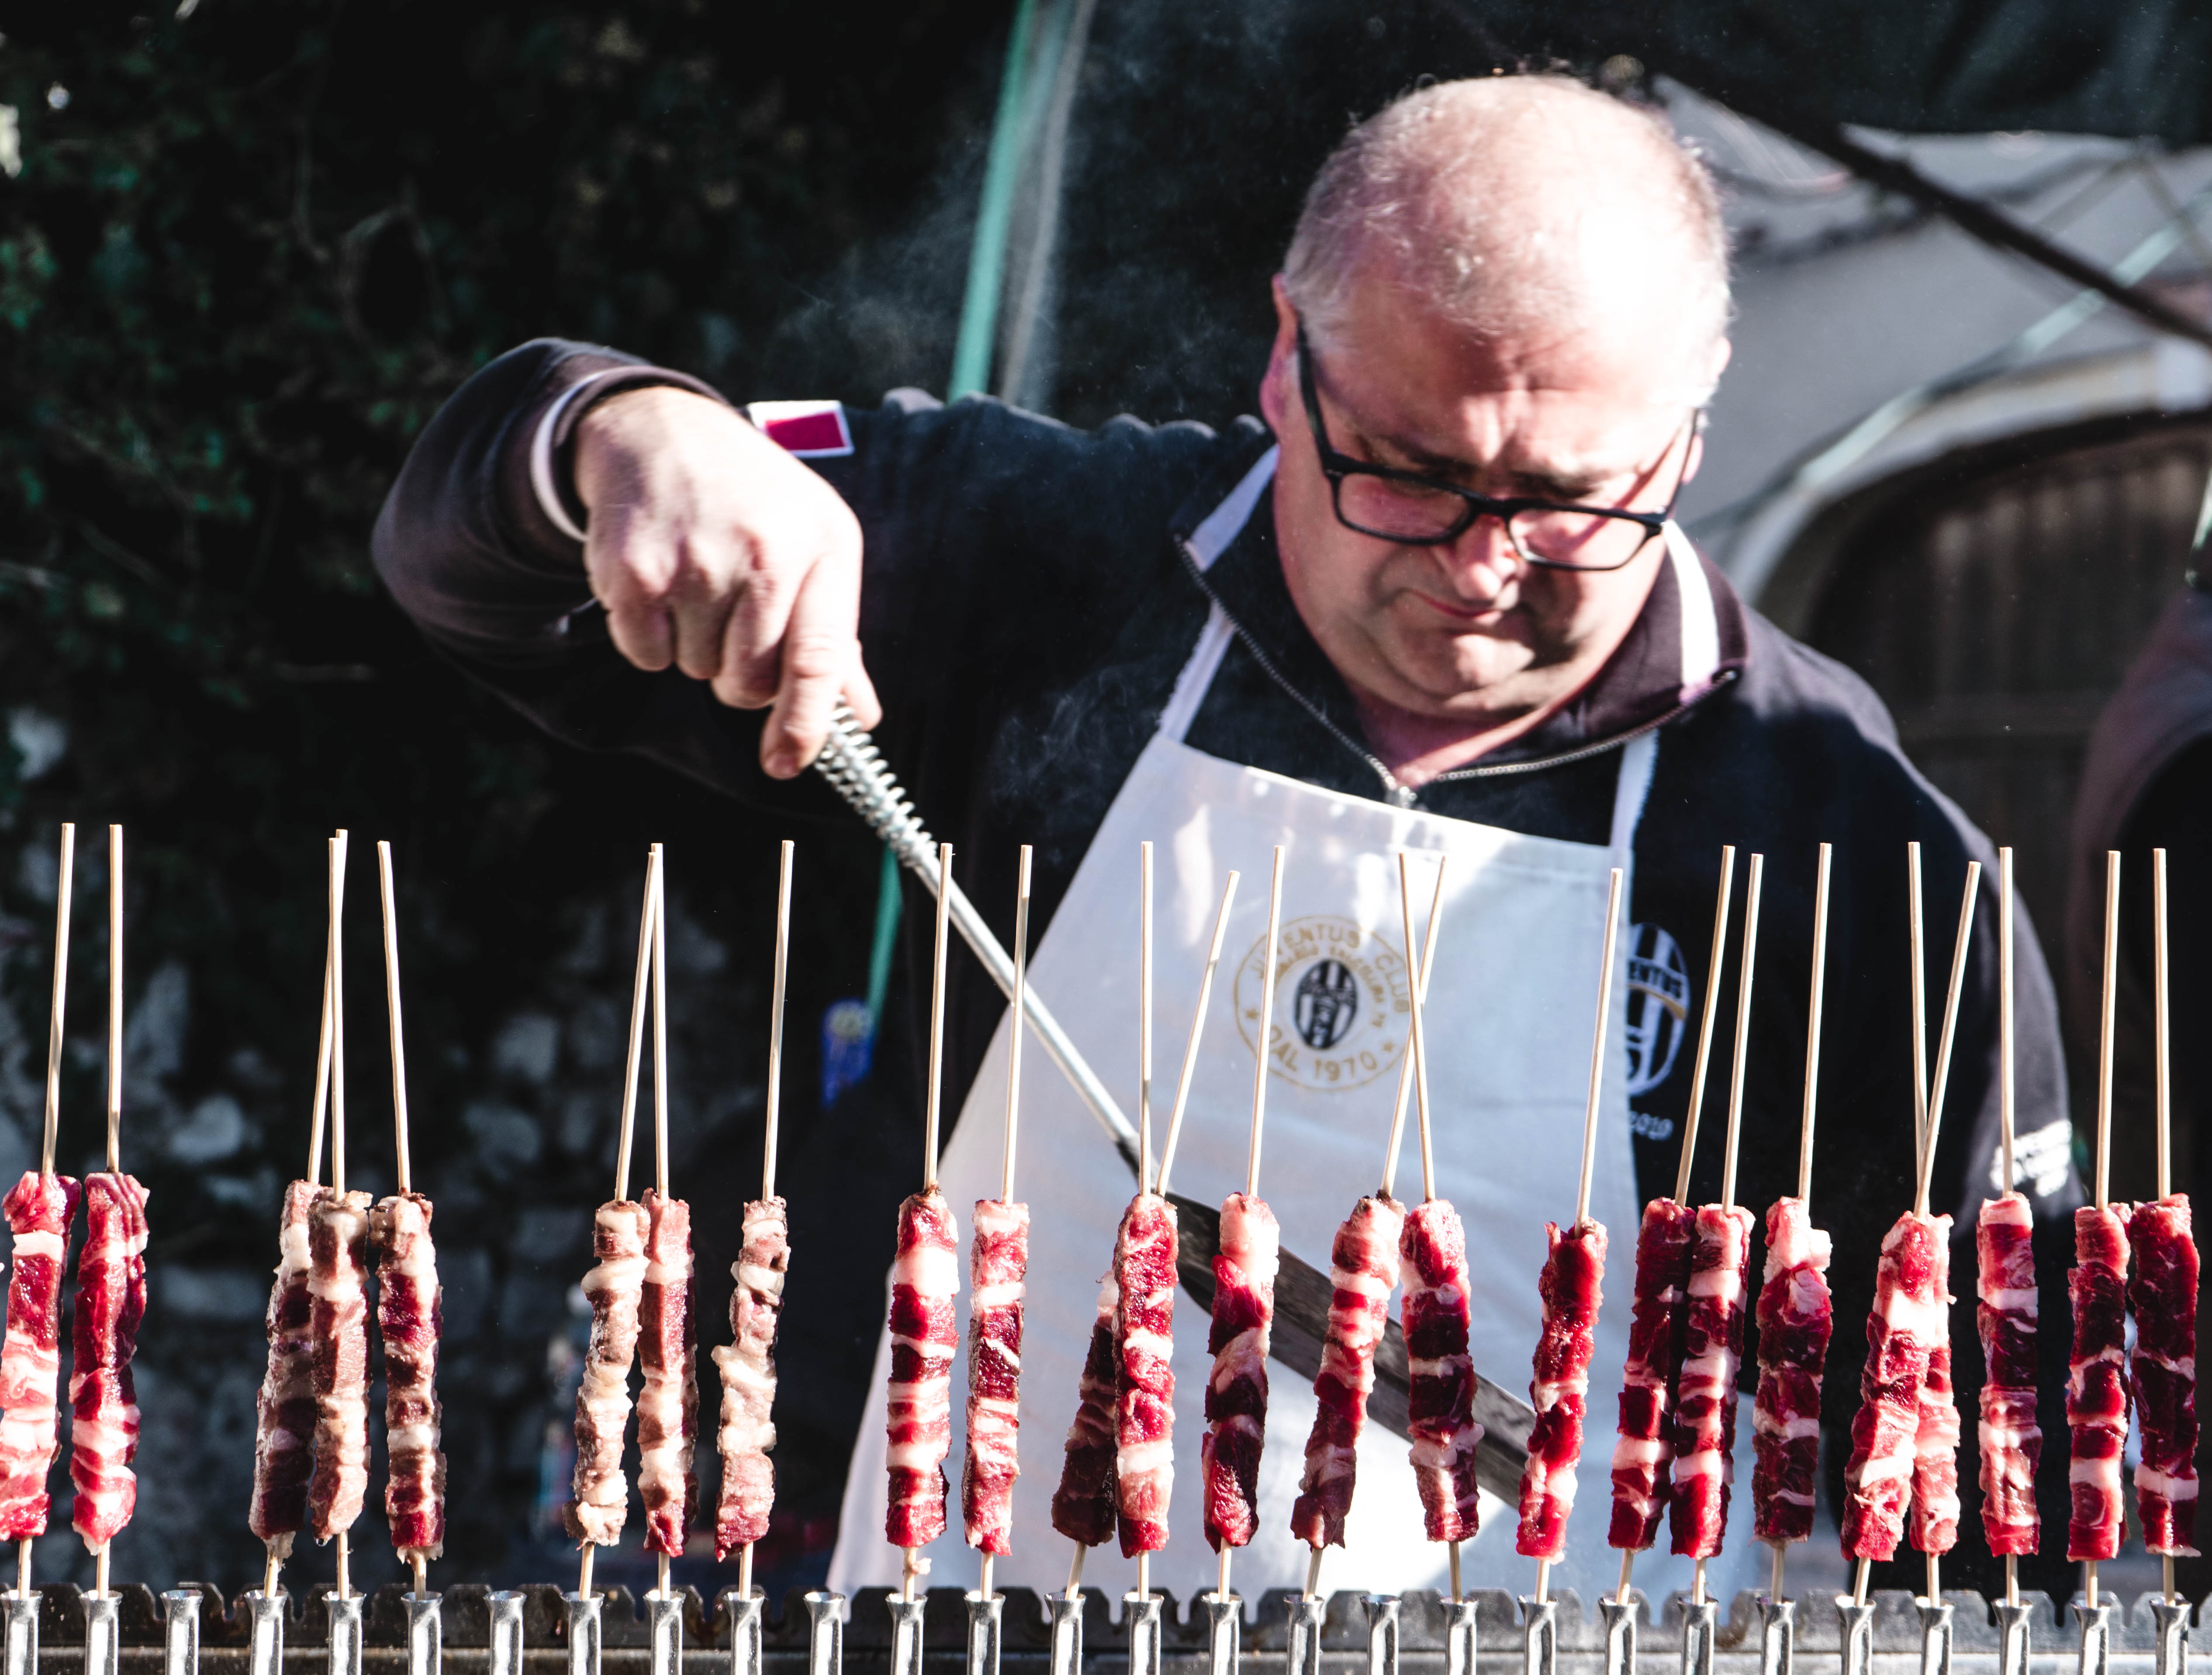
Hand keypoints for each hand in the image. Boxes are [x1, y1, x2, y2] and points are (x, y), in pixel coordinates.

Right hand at [572, 385, 880, 777]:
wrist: (662, 431)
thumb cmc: (756, 500)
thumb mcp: (816, 543)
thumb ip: (835, 636)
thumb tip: (861, 717)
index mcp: (820, 548)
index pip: (818, 660)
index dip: (805, 725)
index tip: (788, 764)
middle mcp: (761, 554)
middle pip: (750, 683)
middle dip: (741, 677)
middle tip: (734, 624)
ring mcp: (694, 561)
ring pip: (696, 671)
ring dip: (696, 648)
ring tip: (699, 584)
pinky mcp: (633, 569)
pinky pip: (644, 655)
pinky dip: (649, 638)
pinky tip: (661, 584)